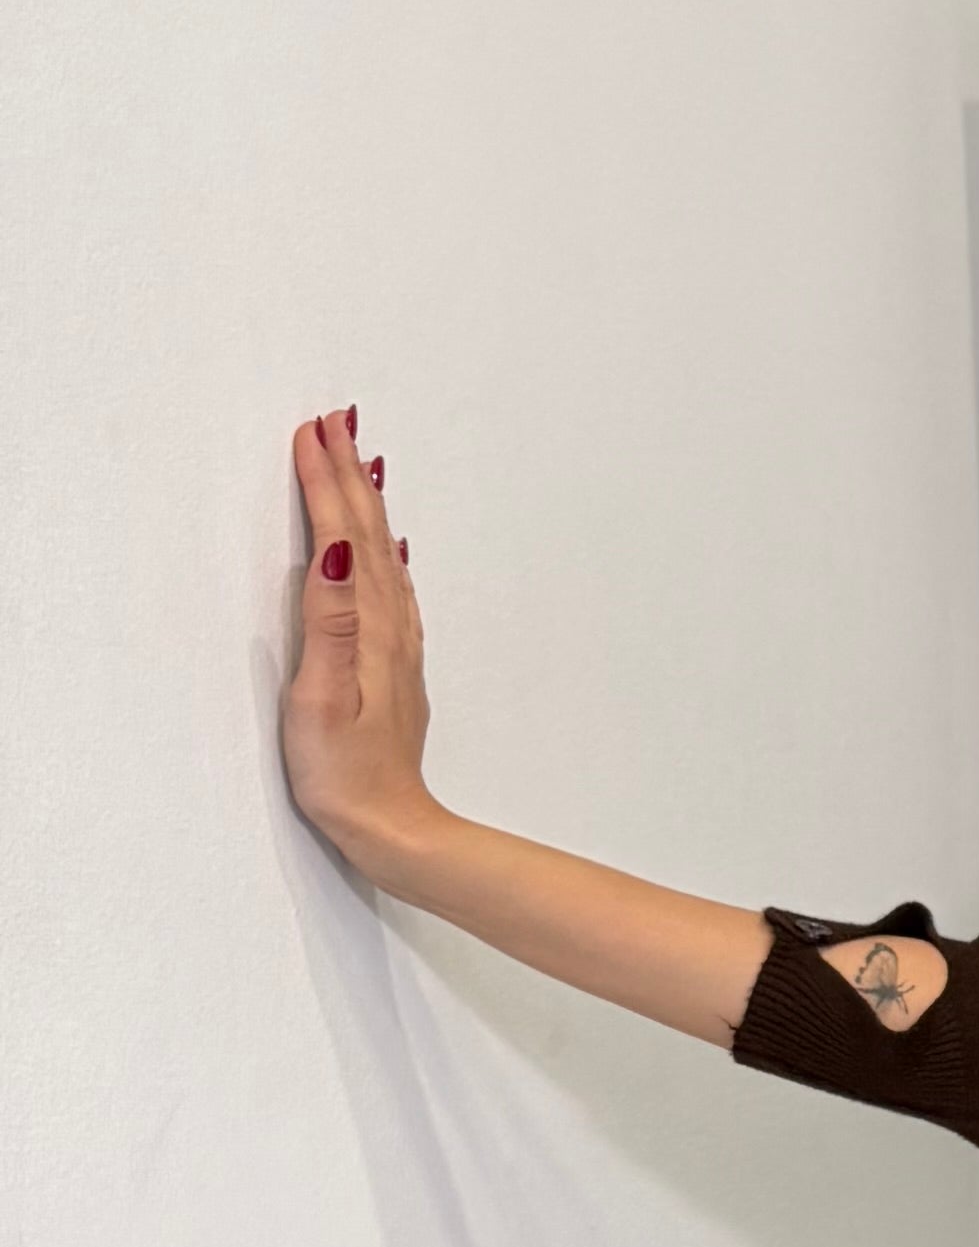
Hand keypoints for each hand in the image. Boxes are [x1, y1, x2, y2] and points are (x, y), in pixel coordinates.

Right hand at [283, 410, 435, 874]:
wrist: (393, 826)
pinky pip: (390, 585)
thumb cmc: (345, 772)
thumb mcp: (322, 698)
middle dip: (349, 474)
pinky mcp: (394, 664)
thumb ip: (330, 622)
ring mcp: (397, 644)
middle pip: (368, 534)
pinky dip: (382, 550)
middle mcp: (390, 626)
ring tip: (358, 459)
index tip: (313, 430)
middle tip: (334, 420)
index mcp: (367, 627)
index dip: (327, 482)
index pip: (344, 536)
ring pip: (382, 553)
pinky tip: (383, 546)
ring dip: (367, 503)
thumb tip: (335, 553)